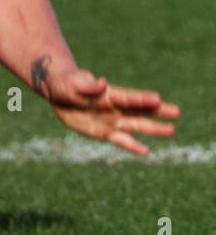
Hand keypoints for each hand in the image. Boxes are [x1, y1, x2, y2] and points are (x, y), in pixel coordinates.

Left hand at [42, 66, 180, 155]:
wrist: (58, 93)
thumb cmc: (67, 83)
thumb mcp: (72, 83)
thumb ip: (87, 85)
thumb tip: (101, 82)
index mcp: (108, 94)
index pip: (128, 97)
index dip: (141, 99)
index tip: (158, 99)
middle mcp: (115, 108)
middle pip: (139, 111)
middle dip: (157, 112)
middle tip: (177, 112)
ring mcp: (112, 121)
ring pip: (135, 126)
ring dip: (152, 129)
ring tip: (171, 130)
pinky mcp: (104, 133)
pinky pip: (121, 141)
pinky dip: (133, 146)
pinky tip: (146, 152)